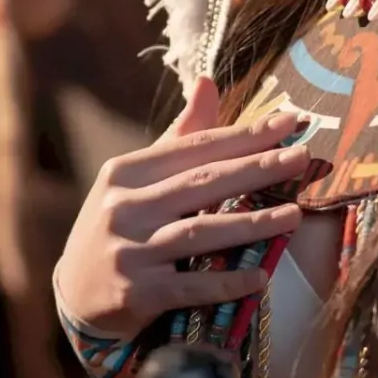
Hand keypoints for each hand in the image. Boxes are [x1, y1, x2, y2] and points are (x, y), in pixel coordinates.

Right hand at [54, 75, 313, 339]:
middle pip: (202, 183)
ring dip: (251, 224)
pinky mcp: (136, 294)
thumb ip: (178, 136)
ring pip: (199, 232)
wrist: (76, 295)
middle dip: (256, 168)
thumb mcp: (135, 180)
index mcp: (125, 172)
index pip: (195, 148)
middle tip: (301, 158)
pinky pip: (191, 285)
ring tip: (294, 216)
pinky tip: (260, 276)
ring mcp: (129, 252)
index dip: (244, 135)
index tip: (289, 123)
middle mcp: (123, 208)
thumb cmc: (119, 228)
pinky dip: (226, 281)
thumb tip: (208, 82)